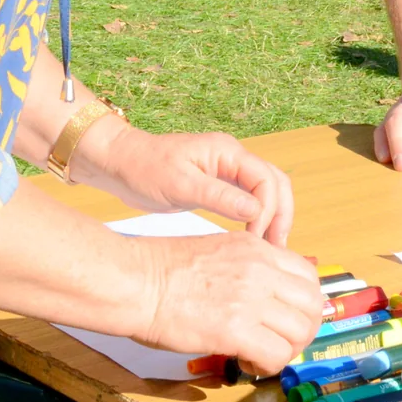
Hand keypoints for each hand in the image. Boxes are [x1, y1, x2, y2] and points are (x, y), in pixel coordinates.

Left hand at [80, 125, 295, 246]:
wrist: (119, 164)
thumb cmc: (144, 169)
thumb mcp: (180, 185)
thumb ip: (219, 196)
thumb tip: (256, 211)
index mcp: (227, 151)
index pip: (267, 179)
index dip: (270, 210)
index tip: (257, 239)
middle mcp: (233, 158)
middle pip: (275, 184)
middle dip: (281, 215)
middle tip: (277, 249)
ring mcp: (227, 171)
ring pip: (266, 193)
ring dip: (273, 218)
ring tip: (270, 250)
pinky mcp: (219, 186)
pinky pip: (250, 200)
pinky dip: (258, 219)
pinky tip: (253, 241)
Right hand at [133, 231, 324, 372]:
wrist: (134, 281)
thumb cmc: (161, 269)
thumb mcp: (217, 251)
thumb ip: (248, 267)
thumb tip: (264, 295)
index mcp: (257, 249)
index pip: (308, 276)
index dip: (303, 304)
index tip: (288, 319)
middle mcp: (261, 270)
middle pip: (313, 305)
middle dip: (302, 330)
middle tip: (280, 342)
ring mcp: (251, 298)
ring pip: (301, 332)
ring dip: (286, 350)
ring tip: (260, 354)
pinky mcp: (235, 329)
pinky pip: (276, 356)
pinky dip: (267, 366)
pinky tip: (246, 363)